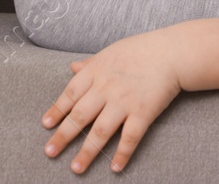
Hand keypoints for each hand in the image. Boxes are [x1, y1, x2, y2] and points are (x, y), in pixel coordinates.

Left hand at [41, 33, 181, 173]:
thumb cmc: (142, 50)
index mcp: (97, 71)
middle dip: (63, 136)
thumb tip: (71, 67)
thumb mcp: (111, 51)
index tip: (46, 125)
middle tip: (50, 152)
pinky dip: (122, 153)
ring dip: (87, 151)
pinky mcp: (143, 112)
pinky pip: (130, 137)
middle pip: (80, 116)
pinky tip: (115, 167)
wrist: (173, 52)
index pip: (70, 94)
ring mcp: (124, 101)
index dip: (57, 110)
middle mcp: (106, 88)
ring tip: (76, 168)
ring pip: (101, 131)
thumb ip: (90, 62)